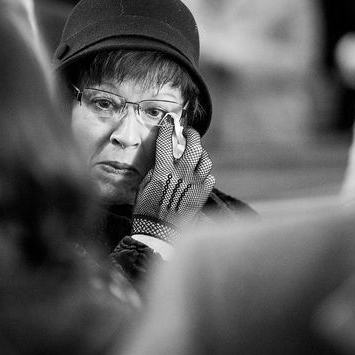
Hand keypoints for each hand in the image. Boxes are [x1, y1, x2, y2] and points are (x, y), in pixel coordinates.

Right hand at [132, 117, 214, 243]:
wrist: (159, 233)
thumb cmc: (146, 211)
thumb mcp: (144, 186)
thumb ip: (156, 169)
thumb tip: (164, 158)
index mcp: (164, 170)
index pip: (166, 140)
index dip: (167, 127)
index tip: (169, 121)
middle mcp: (182, 174)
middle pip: (194, 145)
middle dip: (191, 134)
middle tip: (188, 133)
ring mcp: (195, 184)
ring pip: (205, 159)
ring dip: (200, 154)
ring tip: (195, 154)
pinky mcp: (203, 194)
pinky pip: (210, 177)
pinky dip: (205, 174)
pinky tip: (198, 175)